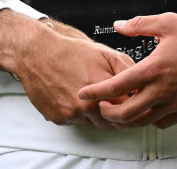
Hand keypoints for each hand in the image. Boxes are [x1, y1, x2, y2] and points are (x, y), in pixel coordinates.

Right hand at [0, 10, 133, 129]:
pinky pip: (75, 122)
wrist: (36, 53)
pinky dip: (77, 113)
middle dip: (113, 112)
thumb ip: (126, 69)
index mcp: (102, 92)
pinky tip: (73, 95)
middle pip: (110, 122)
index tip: (128, 100)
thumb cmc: (68, 51)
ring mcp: (71, 115)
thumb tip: (140, 83)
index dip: (129, 105)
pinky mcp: (58, 118)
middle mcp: (87, 108)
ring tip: (88, 92)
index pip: (127, 111)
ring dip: (94, 113)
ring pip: (92, 124)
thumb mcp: (103, 53)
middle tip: (108, 97)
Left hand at [78, 13, 176, 129]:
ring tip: (118, 110)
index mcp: (154, 69)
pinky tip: (144, 110)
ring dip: (126, 119)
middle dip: (108, 113)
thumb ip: (139, 24)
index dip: (96, 92)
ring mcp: (174, 103)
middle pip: (126, 113)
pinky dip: (148, 120)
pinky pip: (162, 122)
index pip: (117, 86)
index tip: (85, 93)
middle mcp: (162, 90)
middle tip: (100, 106)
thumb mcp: (166, 23)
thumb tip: (119, 25)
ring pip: (143, 121)